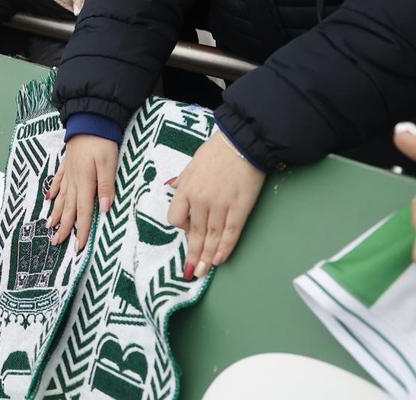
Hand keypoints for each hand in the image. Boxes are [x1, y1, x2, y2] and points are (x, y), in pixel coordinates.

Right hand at [46, 135, 117, 251]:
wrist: (89, 119)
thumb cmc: (101, 141)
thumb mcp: (109, 163)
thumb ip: (106, 186)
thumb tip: (104, 209)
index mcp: (85, 183)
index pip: (83, 212)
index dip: (81, 230)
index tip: (78, 247)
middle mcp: (74, 181)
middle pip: (68, 208)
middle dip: (64, 227)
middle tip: (56, 243)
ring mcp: (68, 172)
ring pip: (61, 198)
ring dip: (56, 213)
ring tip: (49, 226)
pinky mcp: (67, 164)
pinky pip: (58, 181)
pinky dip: (53, 191)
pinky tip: (49, 198)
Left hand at [168, 131, 266, 278]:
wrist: (242, 143)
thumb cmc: (216, 152)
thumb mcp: (191, 164)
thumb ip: (183, 181)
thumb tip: (173, 189)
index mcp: (186, 189)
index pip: (176, 218)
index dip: (182, 227)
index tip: (189, 230)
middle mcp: (200, 200)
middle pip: (194, 232)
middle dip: (192, 254)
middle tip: (189, 272)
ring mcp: (220, 205)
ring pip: (212, 236)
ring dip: (206, 256)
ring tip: (201, 272)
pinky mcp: (240, 208)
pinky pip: (231, 232)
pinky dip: (225, 248)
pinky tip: (219, 260)